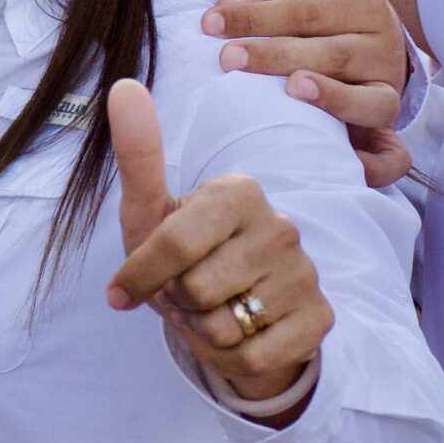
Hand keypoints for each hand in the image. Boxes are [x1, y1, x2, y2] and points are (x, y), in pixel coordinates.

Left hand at [105, 80, 331, 406]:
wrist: (236, 315)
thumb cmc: (184, 257)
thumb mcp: (149, 214)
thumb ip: (137, 155)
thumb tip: (124, 85)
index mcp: (239, 190)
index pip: (174, 244)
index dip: (141, 275)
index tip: (123, 288)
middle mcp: (280, 224)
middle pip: (196, 288)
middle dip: (177, 302)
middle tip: (187, 291)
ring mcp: (306, 272)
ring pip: (225, 327)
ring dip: (203, 331)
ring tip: (212, 310)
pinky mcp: (320, 318)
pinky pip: (252, 357)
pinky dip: (231, 357)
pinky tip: (240, 334)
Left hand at [206, 0, 413, 187]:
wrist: (366, 31)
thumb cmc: (314, 2)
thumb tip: (231, 2)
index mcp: (360, 1)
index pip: (305, 11)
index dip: (256, 17)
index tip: (209, 24)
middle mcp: (383, 45)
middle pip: (331, 54)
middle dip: (276, 56)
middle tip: (227, 59)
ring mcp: (389, 87)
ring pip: (368, 100)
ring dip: (331, 98)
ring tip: (291, 90)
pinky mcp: (388, 125)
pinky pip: (392, 154)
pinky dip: (374, 165)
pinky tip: (343, 162)